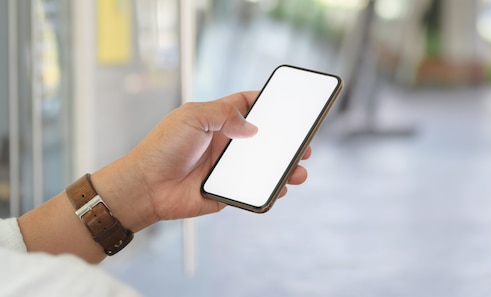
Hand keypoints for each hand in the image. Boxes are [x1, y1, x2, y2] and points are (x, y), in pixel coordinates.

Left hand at [92, 91, 310, 231]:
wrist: (147, 186)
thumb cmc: (162, 148)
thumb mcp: (192, 117)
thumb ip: (223, 115)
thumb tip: (252, 128)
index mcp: (218, 120)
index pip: (248, 105)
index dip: (267, 103)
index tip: (289, 104)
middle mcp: (226, 142)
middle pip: (264, 138)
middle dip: (286, 140)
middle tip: (304, 143)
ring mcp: (228, 167)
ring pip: (265, 165)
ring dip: (285, 167)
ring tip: (299, 170)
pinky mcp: (227, 190)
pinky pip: (255, 189)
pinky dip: (271, 190)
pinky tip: (281, 188)